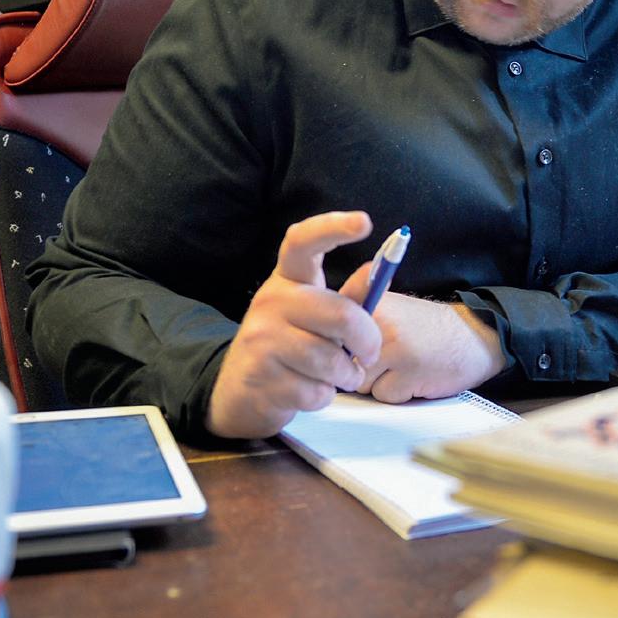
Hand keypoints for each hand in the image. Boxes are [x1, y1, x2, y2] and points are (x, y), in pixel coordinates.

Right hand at [206, 211, 381, 438]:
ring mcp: (261, 338)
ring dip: (346, 376)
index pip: (303, 242)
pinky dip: (323, 396)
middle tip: (368, 354)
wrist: (240, 392)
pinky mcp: (261, 376)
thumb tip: (376, 273)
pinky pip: (316, 391)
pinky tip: (307, 389)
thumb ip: (348, 298)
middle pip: (340, 315)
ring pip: (332, 360)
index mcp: (286, 279)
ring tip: (335, 375)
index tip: (364, 222)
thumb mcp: (314, 316)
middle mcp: (270, 301)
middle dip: (368, 341)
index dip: (333, 227)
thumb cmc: (288, 345)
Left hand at [341, 284, 506, 402]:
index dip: (337, 347)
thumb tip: (319, 349)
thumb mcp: (389, 309)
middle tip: (387, 357)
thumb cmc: (425, 327)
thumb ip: (355, 323)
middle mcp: (379, 322)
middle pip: (341, 362)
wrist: (474, 334)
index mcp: (370, 302)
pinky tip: (415, 376)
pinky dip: (398, 393)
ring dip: (378, 381)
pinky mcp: (410, 373)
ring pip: (361, 381)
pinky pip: (384, 395)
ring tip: (403, 365)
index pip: (329, 332)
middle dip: (358, 367)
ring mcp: (395, 348)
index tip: (348, 348)